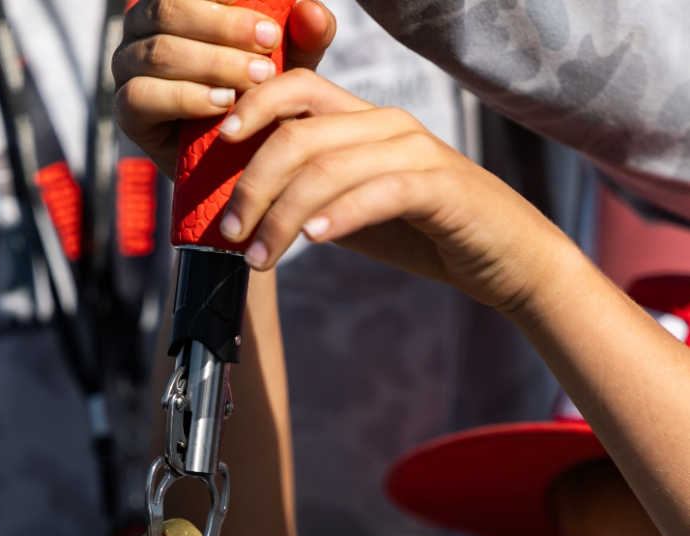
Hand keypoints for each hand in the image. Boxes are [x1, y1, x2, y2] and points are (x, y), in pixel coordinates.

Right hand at [113, 0, 336, 177]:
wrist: (236, 167)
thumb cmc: (259, 104)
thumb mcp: (288, 68)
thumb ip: (303, 39)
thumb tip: (311, 8)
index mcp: (175, 3)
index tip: (269, 22)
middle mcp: (142, 28)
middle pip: (170, 9)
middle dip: (225, 28)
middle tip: (268, 49)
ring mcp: (128, 68)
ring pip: (160, 51)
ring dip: (213, 64)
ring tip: (254, 81)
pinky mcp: (126, 111)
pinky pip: (143, 96)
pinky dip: (185, 98)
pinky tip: (222, 105)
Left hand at [216, 70, 571, 314]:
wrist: (504, 257)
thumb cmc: (425, 232)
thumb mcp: (356, 209)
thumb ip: (313, 197)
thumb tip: (249, 207)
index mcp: (365, 122)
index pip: (299, 89)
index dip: (253, 106)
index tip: (219, 145)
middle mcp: (388, 125)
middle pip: (300, 134)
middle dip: (253, 184)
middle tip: (230, 233)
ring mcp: (417, 152)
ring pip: (329, 168)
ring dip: (283, 216)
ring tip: (260, 259)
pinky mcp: (441, 188)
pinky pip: (380, 192)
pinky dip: (342, 215)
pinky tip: (314, 240)